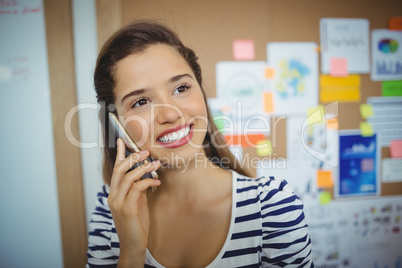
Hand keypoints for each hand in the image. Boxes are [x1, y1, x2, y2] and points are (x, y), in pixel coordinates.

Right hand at [107, 138, 160, 266]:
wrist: (133, 245)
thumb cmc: (136, 224)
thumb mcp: (137, 203)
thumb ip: (138, 189)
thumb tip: (145, 175)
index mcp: (114, 194)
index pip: (115, 170)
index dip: (119, 155)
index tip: (122, 141)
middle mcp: (113, 197)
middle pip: (120, 169)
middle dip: (133, 158)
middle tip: (146, 151)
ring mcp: (119, 203)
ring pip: (128, 177)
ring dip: (144, 168)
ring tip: (156, 164)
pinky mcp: (127, 210)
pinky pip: (137, 189)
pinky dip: (148, 182)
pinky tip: (157, 182)